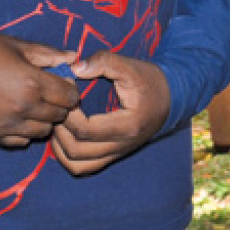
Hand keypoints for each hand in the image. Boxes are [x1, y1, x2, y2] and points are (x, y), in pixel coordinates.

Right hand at [0, 33, 81, 146]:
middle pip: (58, 116)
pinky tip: (18, 117)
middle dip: (58, 105)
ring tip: (32, 106)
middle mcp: (24, 107)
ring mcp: (8, 125)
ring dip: (43, 120)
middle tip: (48, 94)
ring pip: (43, 132)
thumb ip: (48, 54)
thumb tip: (74, 58)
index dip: (70, 91)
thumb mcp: (18, 47)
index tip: (63, 85)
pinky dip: (25, 132)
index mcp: (33, 83)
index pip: (69, 97)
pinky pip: (21, 141)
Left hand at [52, 50, 171, 174]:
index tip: (67, 93)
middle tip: (59, 107)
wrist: (170, 98)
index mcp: (127, 125)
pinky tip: (64, 136)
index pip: (86, 130)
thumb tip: (74, 68)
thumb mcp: (131, 66)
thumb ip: (104, 62)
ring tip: (60, 121)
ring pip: (76, 164)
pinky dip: (67, 156)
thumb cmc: (150, 81)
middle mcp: (121, 145)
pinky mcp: (112, 155)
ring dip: (60, 145)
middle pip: (76, 149)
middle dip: (60, 128)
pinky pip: (83, 167)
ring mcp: (116, 153)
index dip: (69, 113)